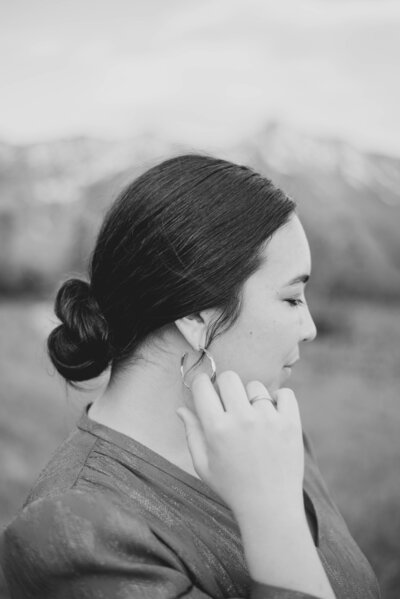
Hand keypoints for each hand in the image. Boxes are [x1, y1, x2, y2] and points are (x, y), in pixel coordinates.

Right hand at [176, 370, 304, 518]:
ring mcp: (269, 419)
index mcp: (217, 429)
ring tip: (253, 419)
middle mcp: (242, 419)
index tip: (205, 390)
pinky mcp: (291, 423)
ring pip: (256, 387)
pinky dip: (279, 400)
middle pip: (229, 377)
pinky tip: (272, 415)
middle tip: (229, 403)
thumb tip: (181, 408)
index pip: (203, 386)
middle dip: (225, 386)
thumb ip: (191, 433)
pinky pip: (285, 393)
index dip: (201, 384)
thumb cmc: (232, 488)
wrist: (271, 508)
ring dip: (251, 398)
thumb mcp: (203, 465)